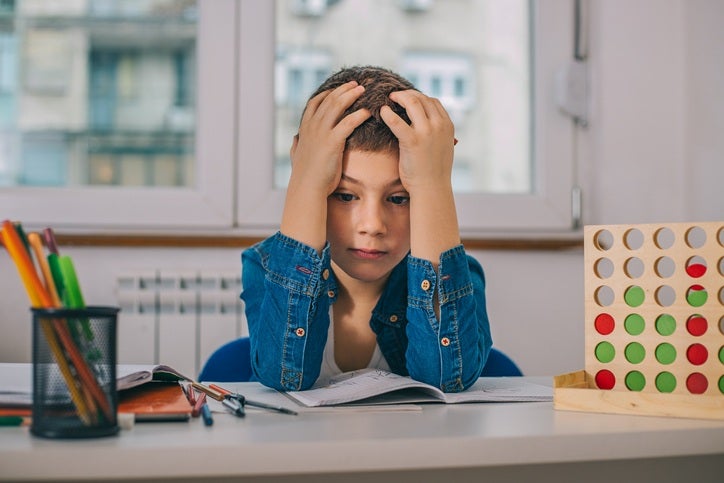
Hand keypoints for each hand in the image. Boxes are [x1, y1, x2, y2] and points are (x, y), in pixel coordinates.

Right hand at [289, 81, 370, 195]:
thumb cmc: (305, 176)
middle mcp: (312, 126)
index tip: (340, 89)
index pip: (316, 102)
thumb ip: (296, 146)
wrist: (307, 187)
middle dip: (344, 89)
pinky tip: (367, 112)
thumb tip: (295, 140)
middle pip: (329, 99)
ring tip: (363, 90)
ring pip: (337, 105)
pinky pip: (348, 122)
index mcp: (305, 128)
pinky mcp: (332, 141)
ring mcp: (321, 132)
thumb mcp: (297, 157)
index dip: (328, 93)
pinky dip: (359, 114)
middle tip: (356, 84)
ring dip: (351, 95)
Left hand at [379, 90, 454, 193]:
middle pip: (422, 98)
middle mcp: (439, 125)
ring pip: (412, 103)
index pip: (433, 101)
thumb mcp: (442, 146)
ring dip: (398, 98)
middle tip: (394, 95)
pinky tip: (382, 112)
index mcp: (447, 125)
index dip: (418, 97)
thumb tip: (427, 123)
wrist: (432, 188)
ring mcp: (427, 131)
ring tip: (388, 100)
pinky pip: (396, 121)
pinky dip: (388, 113)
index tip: (407, 98)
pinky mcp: (413, 140)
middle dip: (406, 94)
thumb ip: (437, 132)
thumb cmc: (434, 171)